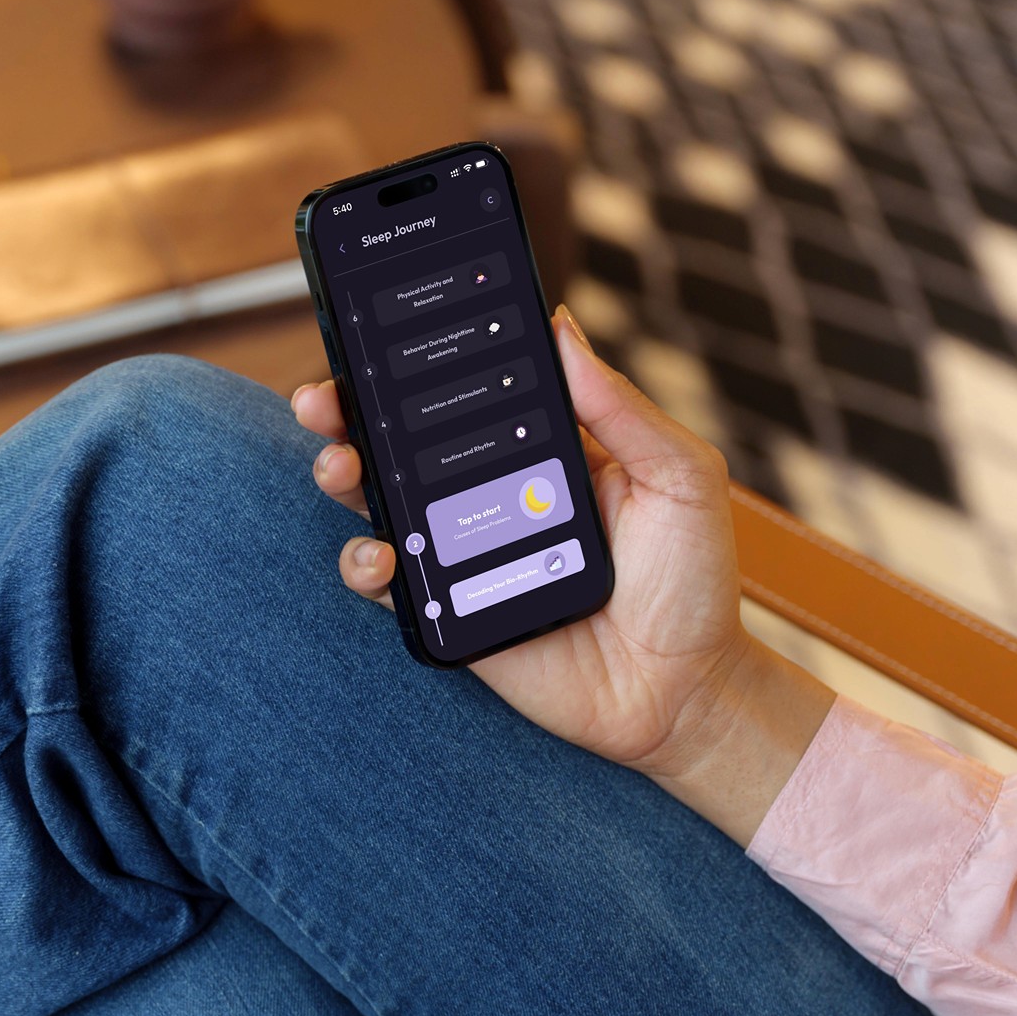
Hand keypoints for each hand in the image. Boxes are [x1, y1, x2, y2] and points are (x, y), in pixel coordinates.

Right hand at [292, 307, 831, 841]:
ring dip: (343, 474)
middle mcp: (492, 492)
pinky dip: (367, 564)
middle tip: (322, 398)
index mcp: (540, 446)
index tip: (373, 330)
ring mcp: (466, 551)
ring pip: (380, 503)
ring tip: (340, 465)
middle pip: (400, 438)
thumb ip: (622, 407)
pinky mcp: (453, 611)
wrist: (687, 689)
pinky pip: (390, 584)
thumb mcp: (679, 477)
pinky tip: (380, 553)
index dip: (412, 361)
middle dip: (347, 409)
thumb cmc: (694, 579)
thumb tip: (563, 326)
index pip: (463, 389)